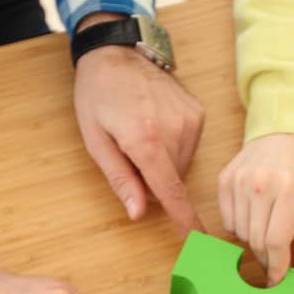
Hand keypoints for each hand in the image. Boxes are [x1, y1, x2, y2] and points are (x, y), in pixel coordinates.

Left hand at [74, 15, 205, 231]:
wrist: (117, 51)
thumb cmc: (97, 95)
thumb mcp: (95, 141)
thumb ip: (120, 179)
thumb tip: (139, 213)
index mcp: (144, 139)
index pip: (170, 191)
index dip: (184, 220)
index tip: (198, 242)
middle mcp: (173, 130)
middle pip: (171, 180)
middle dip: (153, 179)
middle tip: (130, 151)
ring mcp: (189, 120)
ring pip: (181, 164)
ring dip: (163, 161)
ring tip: (142, 131)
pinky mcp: (197, 112)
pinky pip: (188, 146)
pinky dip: (173, 144)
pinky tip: (156, 121)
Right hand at [217, 133, 293, 285]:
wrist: (283, 131)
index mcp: (290, 190)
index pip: (276, 242)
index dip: (277, 268)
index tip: (278, 280)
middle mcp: (261, 184)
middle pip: (257, 241)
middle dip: (267, 258)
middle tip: (276, 259)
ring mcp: (239, 181)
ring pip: (241, 234)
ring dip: (254, 242)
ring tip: (267, 229)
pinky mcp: (224, 180)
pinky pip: (227, 221)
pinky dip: (240, 227)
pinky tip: (253, 216)